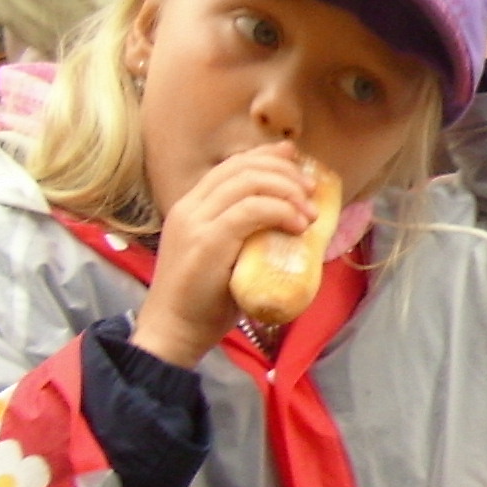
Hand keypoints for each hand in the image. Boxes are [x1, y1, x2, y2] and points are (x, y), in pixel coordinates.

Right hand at [134, 144, 317, 365]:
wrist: (175, 330)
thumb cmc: (208, 298)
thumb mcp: (228, 254)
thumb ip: (247, 231)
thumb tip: (294, 218)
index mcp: (192, 206)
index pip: (231, 165)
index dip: (267, 156)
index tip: (296, 159)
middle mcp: (189, 207)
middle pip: (242, 167)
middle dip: (284, 171)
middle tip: (311, 190)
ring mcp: (195, 223)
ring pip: (248, 183)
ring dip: (287, 190)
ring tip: (310, 211)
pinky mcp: (206, 242)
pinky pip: (250, 211)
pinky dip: (280, 211)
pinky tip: (298, 225)